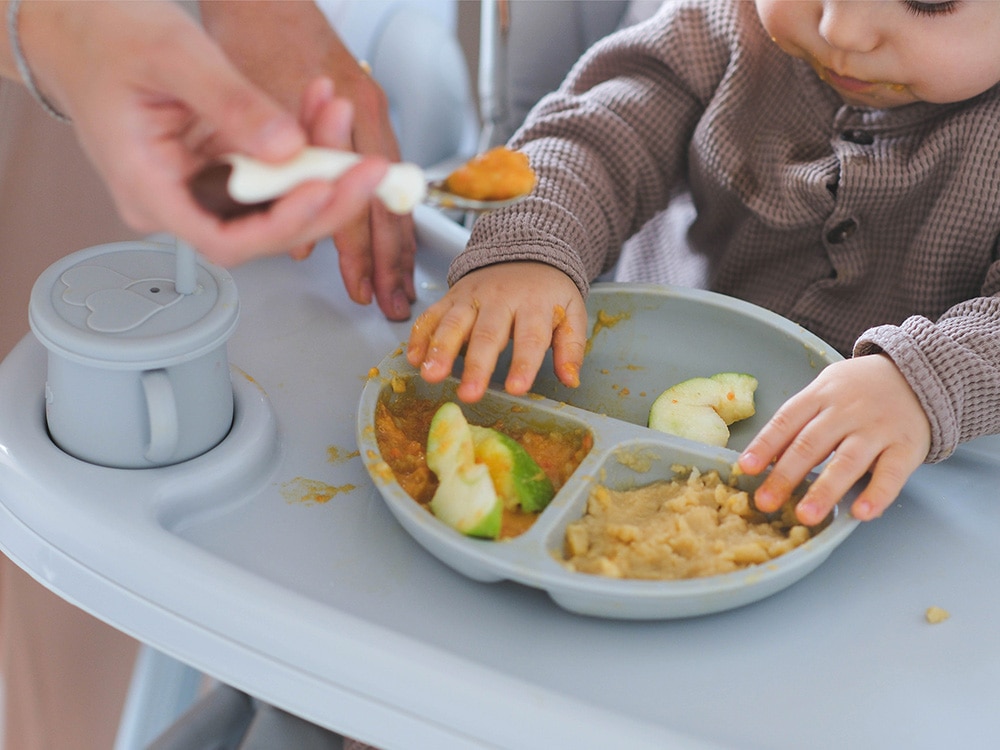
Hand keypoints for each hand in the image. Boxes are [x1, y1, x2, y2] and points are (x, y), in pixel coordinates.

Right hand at [15, 0, 388, 266]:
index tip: (324, 190)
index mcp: (150, 191)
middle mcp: (179, 201)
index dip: (283, 223)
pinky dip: (303, 138)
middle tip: (368, 167)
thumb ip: (231, 104)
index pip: (226, 237)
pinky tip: (319, 105)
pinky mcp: (221, 167)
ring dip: (319, 160)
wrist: (81, 26)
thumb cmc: (105, 40)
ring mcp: (201, 186)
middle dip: (323, 195)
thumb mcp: (172, 56)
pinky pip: (272, 167)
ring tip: (335, 108)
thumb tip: (288, 147)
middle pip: (264, 226)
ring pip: (276, 197)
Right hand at [407, 263, 587, 401]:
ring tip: (431, 376)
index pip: (530, 337)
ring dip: (440, 350)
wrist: (525, 251)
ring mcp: (472, 296)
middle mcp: (501, 299)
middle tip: (468, 394)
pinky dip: (420, 336)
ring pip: (453, 323)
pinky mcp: (451, 296)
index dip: (524, 363)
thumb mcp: (572, 313)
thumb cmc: (548, 292)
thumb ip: (572, 346)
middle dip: (476, 365)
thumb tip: (571, 380)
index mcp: (535, 303)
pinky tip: (415, 359)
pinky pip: (432, 315)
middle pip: (487, 334)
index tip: (517, 388)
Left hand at [738, 354, 931, 523]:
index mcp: (821, 396)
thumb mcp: (825, 392)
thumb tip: (767, 460)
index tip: (746, 468)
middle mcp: (847, 411)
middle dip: (786, 476)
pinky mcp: (907, 446)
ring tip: (806, 516)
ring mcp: (878, 428)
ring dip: (825, 490)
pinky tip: (861, 513)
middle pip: (811, 444)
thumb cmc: (858, 392)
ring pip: (847, 461)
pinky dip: (877, 494)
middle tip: (765, 503)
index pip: (787, 421)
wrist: (917, 375)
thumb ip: (800, 423)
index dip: (765, 445)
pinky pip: (892, 473)